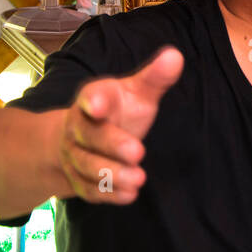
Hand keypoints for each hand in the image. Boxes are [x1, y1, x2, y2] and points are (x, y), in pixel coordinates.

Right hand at [58, 47, 184, 203]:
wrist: (81, 138)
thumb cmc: (118, 110)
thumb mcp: (137, 91)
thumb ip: (154, 78)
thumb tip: (176, 56)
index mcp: (94, 99)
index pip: (91, 97)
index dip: (94, 101)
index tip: (97, 105)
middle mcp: (79, 127)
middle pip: (90, 136)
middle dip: (112, 145)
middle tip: (138, 152)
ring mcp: (76, 155)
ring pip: (87, 166)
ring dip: (112, 174)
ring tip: (139, 179)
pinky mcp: (80, 180)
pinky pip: (89, 189)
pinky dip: (108, 193)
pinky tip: (129, 195)